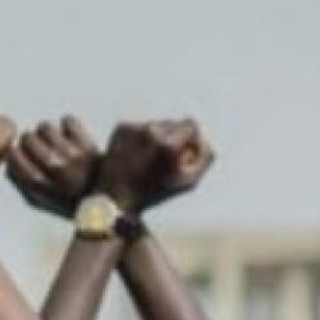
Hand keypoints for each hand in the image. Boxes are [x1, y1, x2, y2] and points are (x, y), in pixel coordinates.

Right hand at [6, 116, 100, 217]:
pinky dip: (68, 127)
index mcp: (41, 185)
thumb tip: (9, 161)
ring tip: (57, 143)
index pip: (14, 157)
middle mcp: (55, 167)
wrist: (108, 199)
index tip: (21, 154)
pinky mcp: (87, 141)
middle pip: (28, 138)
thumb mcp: (42, 201)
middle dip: (32, 141)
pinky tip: (72, 139)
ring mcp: (72, 153)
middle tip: (41, 148)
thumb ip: (22, 183)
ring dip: (49, 133)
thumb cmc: (73, 201)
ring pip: (45, 126)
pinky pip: (67, 120)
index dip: (15, 152)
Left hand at [96, 119, 214, 214]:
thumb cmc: (154, 193)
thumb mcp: (189, 182)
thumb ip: (205, 157)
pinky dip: (141, 138)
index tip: (185, 154)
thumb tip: (203, 138)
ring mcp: (133, 127)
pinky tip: (136, 155)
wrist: (114, 196)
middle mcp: (150, 131)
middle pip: (174, 122)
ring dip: (158, 138)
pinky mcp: (121, 127)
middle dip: (175, 138)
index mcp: (168, 145)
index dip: (192, 140)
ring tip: (148, 160)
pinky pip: (139, 126)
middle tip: (165, 160)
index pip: (191, 124)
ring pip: (157, 124)